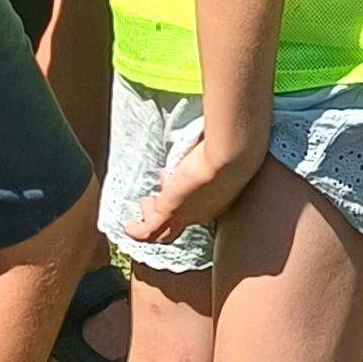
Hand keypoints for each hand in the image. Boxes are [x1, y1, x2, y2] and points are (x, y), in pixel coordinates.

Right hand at [127, 123, 263, 243]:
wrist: (232, 154)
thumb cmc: (233, 146)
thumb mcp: (219, 147)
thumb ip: (211, 144)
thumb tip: (207, 131)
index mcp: (217, 198)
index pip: (197, 204)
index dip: (185, 194)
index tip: (177, 178)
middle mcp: (203, 212)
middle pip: (183, 222)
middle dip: (169, 209)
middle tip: (160, 191)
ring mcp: (186, 215)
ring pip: (165, 229)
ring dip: (152, 218)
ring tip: (145, 205)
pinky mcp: (170, 211)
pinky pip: (149, 229)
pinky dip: (138, 230)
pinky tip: (129, 228)